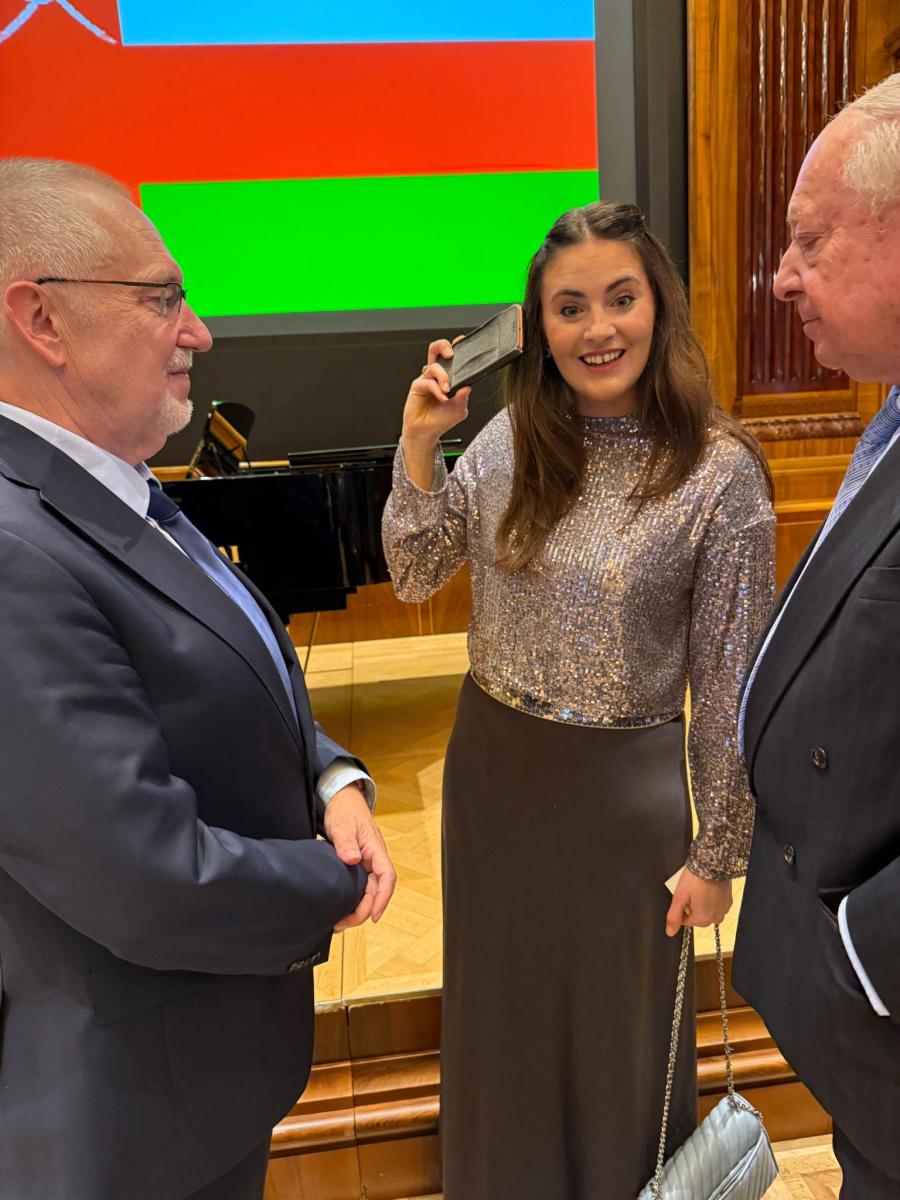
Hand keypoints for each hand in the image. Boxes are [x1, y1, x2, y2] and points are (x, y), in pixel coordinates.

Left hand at [324, 785, 396, 930]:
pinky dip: (352, 899)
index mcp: (376, 849)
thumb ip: (346, 843)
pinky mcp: (357, 864)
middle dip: (364, 910)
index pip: (387, 878)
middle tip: (344, 923)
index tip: (374, 915)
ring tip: (340, 920)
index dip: (383, 898)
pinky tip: (341, 907)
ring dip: (357, 907)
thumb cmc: (345, 809)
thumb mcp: (343, 825)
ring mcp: (366, 862)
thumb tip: (353, 859)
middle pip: (376, 890)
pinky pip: (359, 886)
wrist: (341, 799)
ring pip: (367, 891)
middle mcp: (374, 858)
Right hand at [401, 337, 472, 451]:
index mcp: (449, 377)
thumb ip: (464, 398)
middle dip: (443, 346)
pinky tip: (442, 397)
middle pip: (437, 351)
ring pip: (434, 366)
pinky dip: (436, 389)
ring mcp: (427, 379)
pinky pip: (428, 381)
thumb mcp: (459, 410)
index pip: (453, 358)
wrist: (426, 432)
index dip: (457, 348)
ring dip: (443, 376)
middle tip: (451, 354)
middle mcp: (437, 376)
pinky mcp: (418, 385)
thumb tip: (468, 386)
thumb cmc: (441, 420)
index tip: (463, 342)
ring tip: (447, 389)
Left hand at [665, 868, 732, 936]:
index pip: (686, 921)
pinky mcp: (729, 899)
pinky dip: (712, 898)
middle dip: (693, 906)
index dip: (682, 908)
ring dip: (703, 903)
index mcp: (703, 919)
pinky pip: (717, 904)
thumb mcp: (679, 897)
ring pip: (708, 910)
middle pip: (698, 916)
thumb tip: (670, 932)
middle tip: (690, 891)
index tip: (683, 896)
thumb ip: (674, 916)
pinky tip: (708, 887)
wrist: (713, 864)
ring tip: (698, 888)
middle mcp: (716, 917)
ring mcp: (724, 909)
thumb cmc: (696, 878)